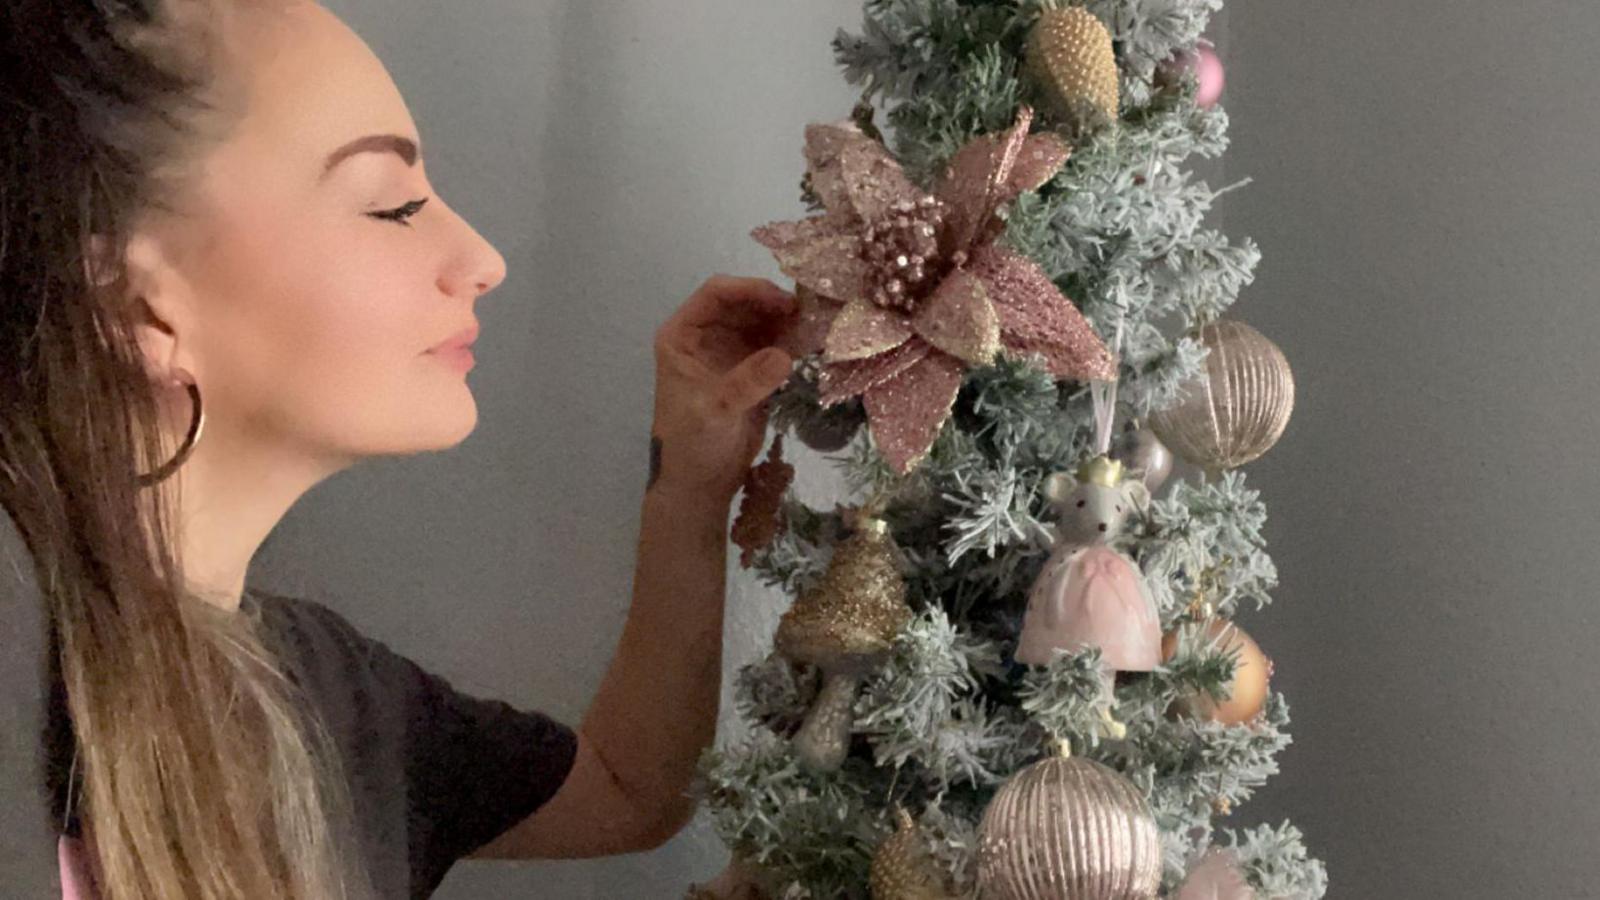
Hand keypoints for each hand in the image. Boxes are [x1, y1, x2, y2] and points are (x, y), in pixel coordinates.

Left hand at [650, 275, 797, 504]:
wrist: (701, 481)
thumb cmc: (693, 443)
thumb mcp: (715, 411)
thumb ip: (747, 382)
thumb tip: (784, 354)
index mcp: (682, 335)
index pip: (716, 294)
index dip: (749, 289)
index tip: (783, 301)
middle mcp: (705, 335)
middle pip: (744, 302)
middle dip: (774, 304)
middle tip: (808, 314)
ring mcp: (729, 349)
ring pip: (762, 319)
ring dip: (787, 321)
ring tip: (815, 328)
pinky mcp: (751, 367)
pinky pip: (774, 342)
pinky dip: (793, 341)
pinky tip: (812, 344)